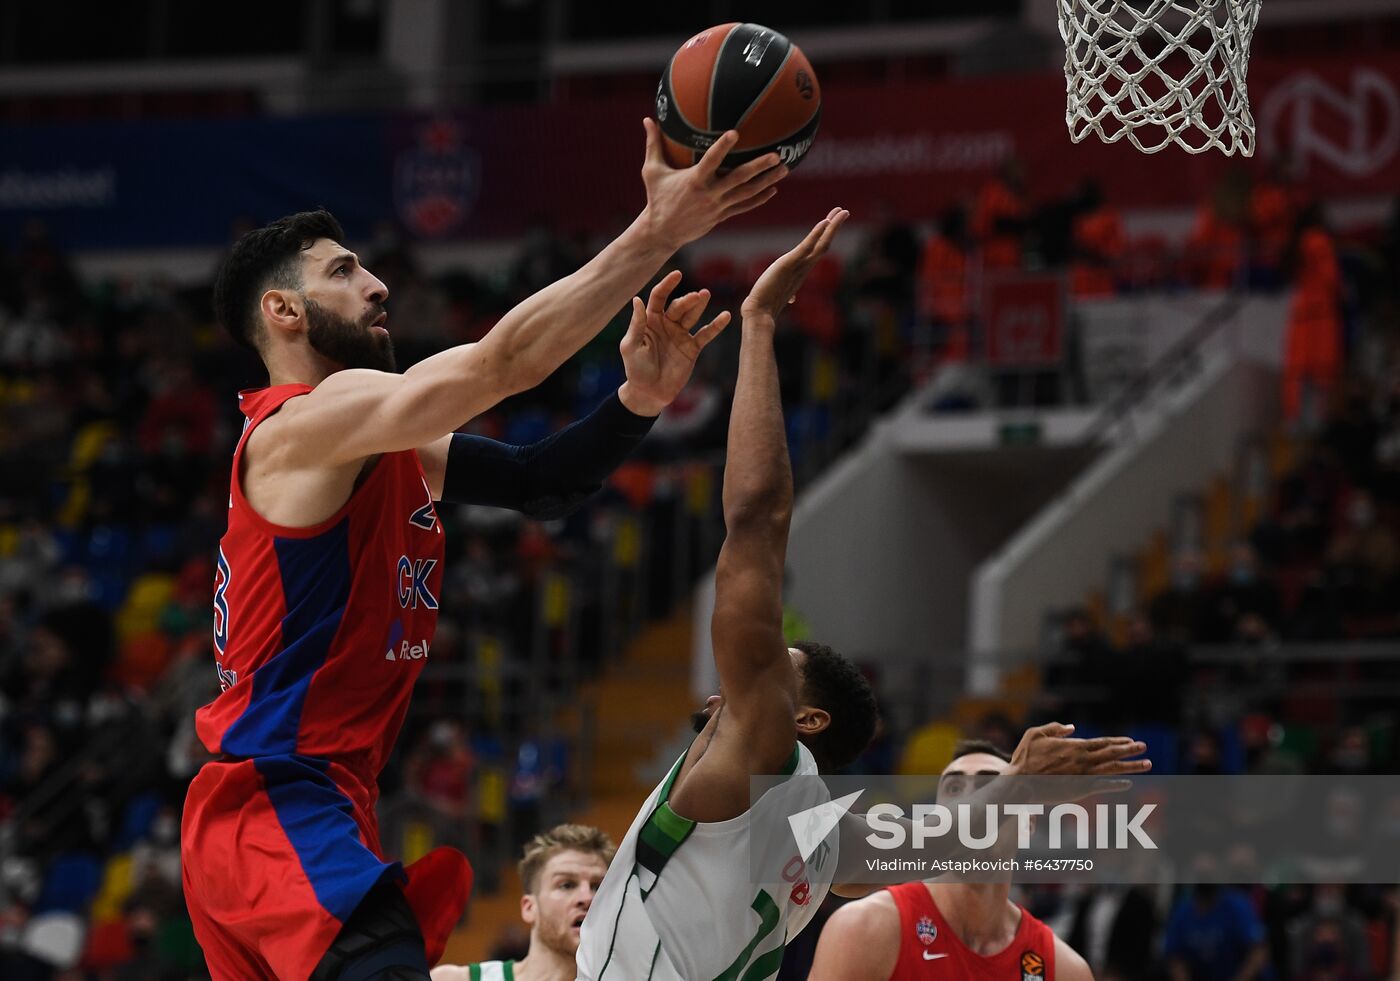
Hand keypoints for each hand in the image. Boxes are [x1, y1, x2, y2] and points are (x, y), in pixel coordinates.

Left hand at [617, 270, 730, 416]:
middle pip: (678, 306)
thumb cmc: (636, 369)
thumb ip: (636, 324)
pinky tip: (725, 316)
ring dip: (699, 305)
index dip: (667, 285)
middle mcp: (666, 324)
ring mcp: (681, 335)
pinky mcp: (692, 348)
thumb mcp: (630, 346)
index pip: (659, 297)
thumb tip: (637, 299)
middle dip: (687, 300)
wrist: (650, 393)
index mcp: (650, 321)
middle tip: (697, 296)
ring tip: (705, 295)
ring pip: (692, 316)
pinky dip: (716, 326)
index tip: (677, 274)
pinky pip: (706, 334)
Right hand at [639, 119, 788, 252]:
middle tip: (776, 155)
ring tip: (784, 169)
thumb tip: (647, 119)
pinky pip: (744, 207)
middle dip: (759, 167)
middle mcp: (709, 194)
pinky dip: (759, 199)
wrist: (662, 232)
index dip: (723, 147)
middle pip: (739, 179)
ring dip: (766, 181)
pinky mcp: (721, 216)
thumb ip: (652, 144)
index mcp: (694, 181)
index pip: (711, 161)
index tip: (735, 133)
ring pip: (746, 193)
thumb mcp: (651, 171)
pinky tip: (773, 190)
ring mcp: (718, 207)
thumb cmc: (656, 198)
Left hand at [741, 207, 848, 322]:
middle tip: (844, 211)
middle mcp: (804, 268)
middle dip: (835, 227)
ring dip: (832, 226)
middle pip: (825, 244)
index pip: (818, 250)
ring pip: (821, 244)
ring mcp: (799, 266)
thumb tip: (793, 298)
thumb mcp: (779, 294)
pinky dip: (816, 234)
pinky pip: (806, 247)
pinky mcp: (789, 264)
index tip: (831, 222)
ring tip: (842, 211)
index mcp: (802, 272)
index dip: (826, 235)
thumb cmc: (766, 305)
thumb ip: (789, 292)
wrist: (759, 314)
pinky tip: (825, 222)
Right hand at [1008, 722, 1150, 777]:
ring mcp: (1084, 774)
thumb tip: (1072, 727)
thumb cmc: (1025, 758)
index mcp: (1074, 746)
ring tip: (1147, 764)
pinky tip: (1128, 784)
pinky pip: (1104, 785)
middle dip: (1130, 750)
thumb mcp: (1034, 734)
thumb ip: (1054, 728)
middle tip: (1144, 747)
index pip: (1102, 743)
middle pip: (1112, 753)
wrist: (1020, 782)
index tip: (1131, 741)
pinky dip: (1117, 784)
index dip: (1117, 742)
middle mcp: (1083, 759)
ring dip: (1131, 766)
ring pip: (1113, 769)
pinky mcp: (1081, 789)